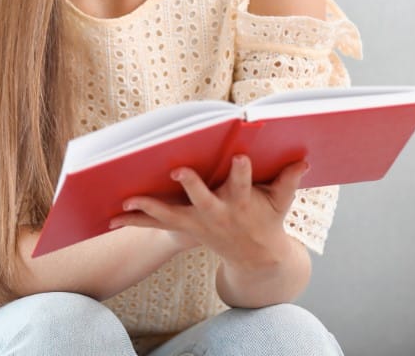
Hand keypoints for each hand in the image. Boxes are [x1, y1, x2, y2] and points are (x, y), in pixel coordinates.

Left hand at [107, 155, 308, 267]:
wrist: (257, 259)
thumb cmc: (268, 219)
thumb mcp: (282, 202)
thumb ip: (289, 179)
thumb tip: (305, 159)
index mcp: (240, 202)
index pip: (241, 184)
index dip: (240, 171)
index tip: (239, 155)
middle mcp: (217, 214)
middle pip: (201, 200)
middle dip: (191, 186)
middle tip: (178, 172)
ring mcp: (198, 224)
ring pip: (169, 216)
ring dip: (146, 209)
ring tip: (124, 203)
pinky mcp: (184, 229)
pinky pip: (154, 225)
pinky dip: (134, 222)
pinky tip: (110, 219)